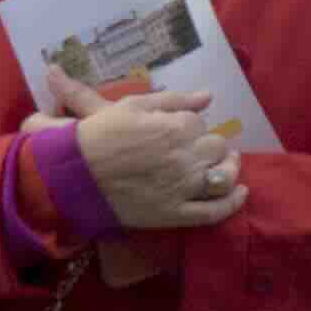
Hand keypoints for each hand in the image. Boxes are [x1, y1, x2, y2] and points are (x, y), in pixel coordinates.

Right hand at [67, 79, 243, 232]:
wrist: (70, 174)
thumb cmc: (97, 135)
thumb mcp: (130, 106)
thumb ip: (172, 100)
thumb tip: (207, 96)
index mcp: (176, 127)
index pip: (199, 123)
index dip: (189, 126)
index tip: (177, 130)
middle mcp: (185, 157)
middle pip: (216, 148)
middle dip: (209, 146)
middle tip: (198, 148)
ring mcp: (182, 188)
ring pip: (223, 177)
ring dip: (228, 169)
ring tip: (225, 164)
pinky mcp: (175, 214)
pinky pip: (214, 212)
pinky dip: (232, 203)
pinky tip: (240, 192)